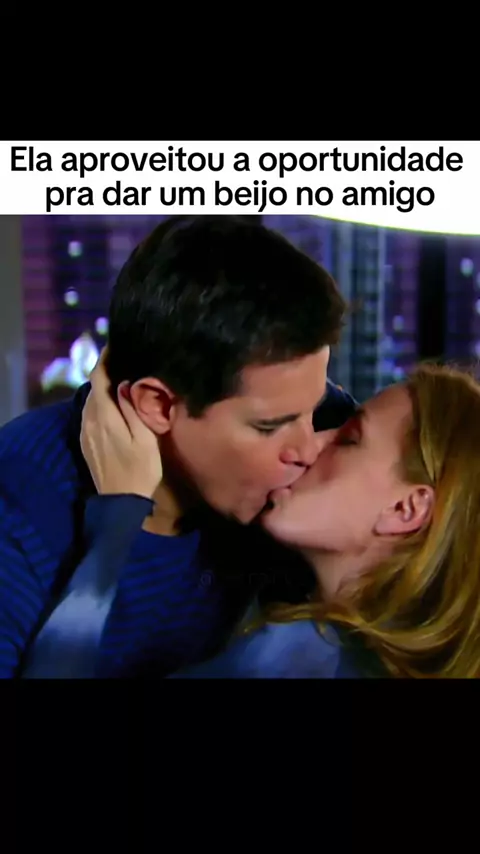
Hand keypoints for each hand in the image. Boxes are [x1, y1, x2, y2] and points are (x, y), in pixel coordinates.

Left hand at [80, 350, 162, 498]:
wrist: (120, 501)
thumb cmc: (140, 470)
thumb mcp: (145, 438)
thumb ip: (132, 409)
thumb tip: (124, 385)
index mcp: (104, 416)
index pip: (98, 378)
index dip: (104, 360)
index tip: (115, 346)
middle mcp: (89, 420)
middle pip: (93, 388)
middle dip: (106, 373)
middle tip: (125, 363)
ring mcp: (84, 432)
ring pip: (91, 401)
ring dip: (103, 390)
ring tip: (121, 382)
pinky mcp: (85, 441)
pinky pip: (90, 414)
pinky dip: (100, 404)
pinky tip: (114, 406)